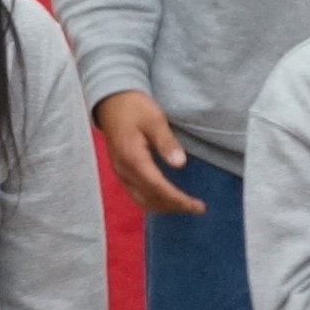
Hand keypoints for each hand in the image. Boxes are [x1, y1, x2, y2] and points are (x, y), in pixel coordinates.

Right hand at [94, 91, 206, 216]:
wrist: (111, 102)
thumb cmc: (135, 107)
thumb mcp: (154, 119)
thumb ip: (166, 142)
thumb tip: (180, 164)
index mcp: (133, 158)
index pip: (158, 187)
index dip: (178, 199)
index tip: (198, 206)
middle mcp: (124, 170)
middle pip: (150, 199)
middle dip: (174, 207)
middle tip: (197, 208)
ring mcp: (120, 173)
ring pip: (141, 201)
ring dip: (164, 207)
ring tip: (184, 206)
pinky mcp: (120, 172)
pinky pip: (136, 195)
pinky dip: (153, 201)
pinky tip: (167, 198)